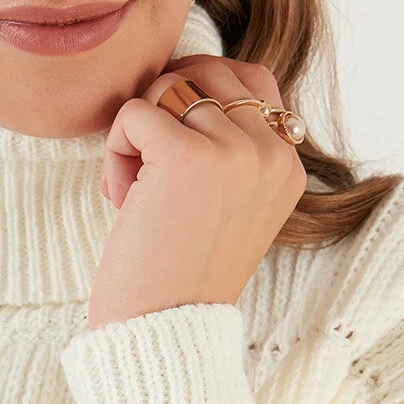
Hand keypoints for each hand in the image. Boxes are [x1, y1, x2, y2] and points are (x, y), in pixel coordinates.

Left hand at [89, 53, 306, 330]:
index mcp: (288, 166)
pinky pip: (133, 112)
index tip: (170, 139)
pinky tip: (121, 197)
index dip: (199, 94)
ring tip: (135, 189)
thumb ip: (230, 148)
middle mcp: (270, 154)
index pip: (251, 80)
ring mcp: (234, 152)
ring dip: (136, 133)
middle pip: (209, 71)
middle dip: (166, 103)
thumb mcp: (229, 205)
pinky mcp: (187, 156)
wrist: (163, 333)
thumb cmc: (180, 275)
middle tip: (147, 159)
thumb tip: (186, 79)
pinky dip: (115, 150)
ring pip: (166, 89)